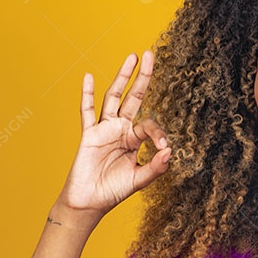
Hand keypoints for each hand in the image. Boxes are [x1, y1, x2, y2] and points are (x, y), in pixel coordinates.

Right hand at [56, 49, 171, 215]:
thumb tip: (170, 152)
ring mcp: (104, 129)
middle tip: (150, 55)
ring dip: (122, 77)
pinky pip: (87, 112)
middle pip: (133, 97)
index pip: (149, 124)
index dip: (159, 134)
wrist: (88, 203)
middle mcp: (120, 130)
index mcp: (134, 140)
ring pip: (114, 97)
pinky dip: (88, 95)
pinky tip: (90, 77)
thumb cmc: (113, 192)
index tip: (163, 148)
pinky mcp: (88, 134)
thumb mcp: (139, 181)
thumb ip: (155, 168)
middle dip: (142, 77)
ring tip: (132, 57)